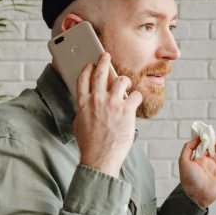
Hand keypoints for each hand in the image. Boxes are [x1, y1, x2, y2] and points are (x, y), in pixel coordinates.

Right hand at [73, 53, 142, 177]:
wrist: (100, 158)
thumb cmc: (90, 145)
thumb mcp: (79, 124)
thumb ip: (84, 110)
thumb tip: (89, 103)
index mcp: (83, 103)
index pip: (83, 79)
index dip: (87, 69)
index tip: (90, 64)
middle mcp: (97, 100)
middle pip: (100, 73)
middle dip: (103, 61)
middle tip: (106, 56)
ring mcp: (113, 104)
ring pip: (121, 80)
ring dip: (124, 80)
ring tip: (125, 84)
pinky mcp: (127, 110)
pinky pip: (135, 95)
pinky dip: (136, 97)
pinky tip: (135, 101)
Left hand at [178, 136, 215, 208]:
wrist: (195, 195)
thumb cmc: (188, 179)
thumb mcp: (183, 161)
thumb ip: (189, 147)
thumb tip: (198, 137)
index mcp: (198, 159)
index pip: (204, 146)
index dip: (208, 140)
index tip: (210, 136)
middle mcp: (207, 163)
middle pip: (214, 150)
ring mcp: (215, 169)